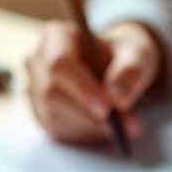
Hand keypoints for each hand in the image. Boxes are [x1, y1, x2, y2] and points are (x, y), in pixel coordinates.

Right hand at [25, 20, 162, 144]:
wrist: (115, 70)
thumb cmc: (123, 57)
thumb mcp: (137, 55)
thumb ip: (131, 70)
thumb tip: (118, 98)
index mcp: (56, 36)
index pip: (59, 64)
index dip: (82, 90)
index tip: (109, 110)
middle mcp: (37, 61)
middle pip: (52, 94)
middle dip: (90, 116)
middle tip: (129, 129)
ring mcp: (34, 89)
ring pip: (54, 117)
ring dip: (91, 129)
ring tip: (125, 129)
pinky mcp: (40, 113)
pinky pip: (57, 131)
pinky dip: (85, 136)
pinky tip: (106, 131)